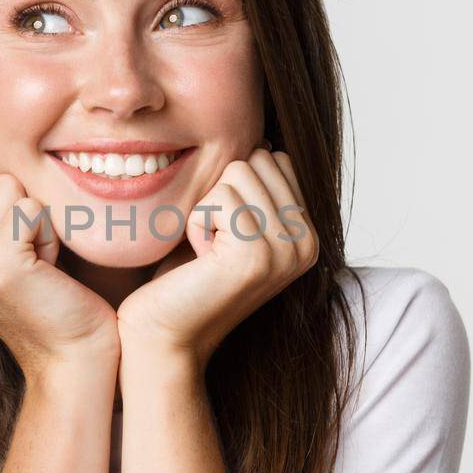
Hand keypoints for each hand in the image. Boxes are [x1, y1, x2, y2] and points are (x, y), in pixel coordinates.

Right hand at [0, 155, 119, 378]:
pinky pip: (32, 208)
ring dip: (35, 221)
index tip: (6, 242)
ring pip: (9, 186)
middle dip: (15, 204)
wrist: (67, 350)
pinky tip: (45, 268)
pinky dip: (49, 233)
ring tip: (34, 261)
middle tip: (23, 251)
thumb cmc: (39, 291)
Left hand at [115, 147, 316, 368]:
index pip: (277, 158)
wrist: (164, 333)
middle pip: (258, 159)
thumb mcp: (230, 224)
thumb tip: (265, 139)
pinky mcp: (256, 255)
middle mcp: (307, 243)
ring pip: (237, 172)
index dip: (235, 184)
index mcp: (308, 233)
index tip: (225, 232)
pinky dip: (196, 222)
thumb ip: (255, 189)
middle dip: (221, 192)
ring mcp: (286, 251)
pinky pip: (218, 197)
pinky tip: (200, 259)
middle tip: (213, 242)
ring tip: (207, 251)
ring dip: (207, 208)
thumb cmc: (185, 276)